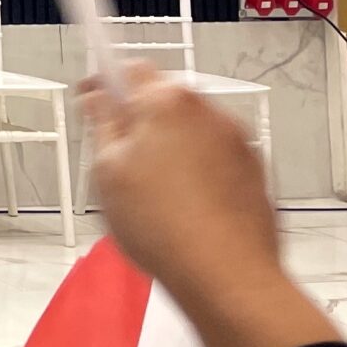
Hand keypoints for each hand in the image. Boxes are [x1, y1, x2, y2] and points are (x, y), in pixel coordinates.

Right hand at [83, 61, 336, 346]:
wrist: (226, 277)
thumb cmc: (162, 227)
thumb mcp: (108, 172)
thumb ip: (103, 124)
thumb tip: (99, 96)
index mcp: (166, 102)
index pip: (129, 69)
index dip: (105, 82)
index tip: (92, 98)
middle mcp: (208, 111)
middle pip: (163, 99)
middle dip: (140, 120)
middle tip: (116, 159)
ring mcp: (237, 140)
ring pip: (190, 129)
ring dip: (170, 146)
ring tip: (151, 193)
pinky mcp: (254, 170)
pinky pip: (214, 156)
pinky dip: (197, 169)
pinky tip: (182, 207)